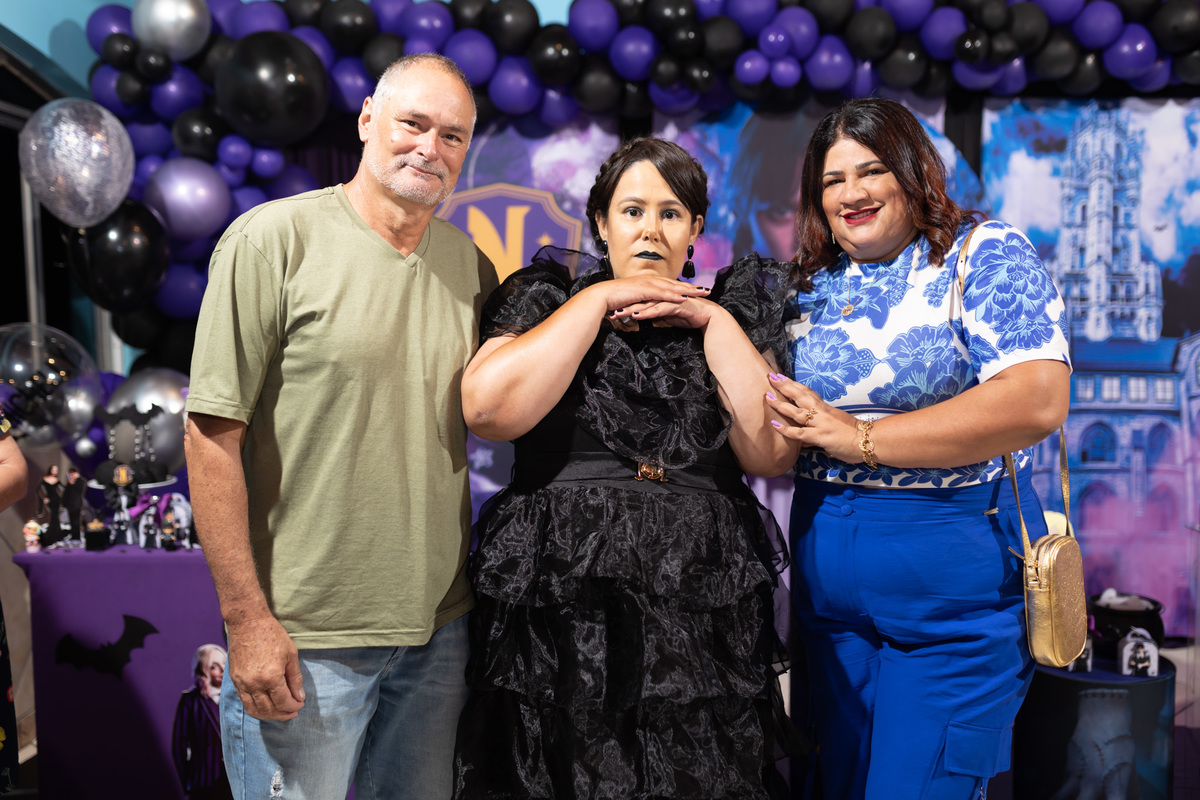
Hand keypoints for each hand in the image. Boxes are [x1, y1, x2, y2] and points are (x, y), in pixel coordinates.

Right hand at [226, 615, 305, 720]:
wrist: (247, 623)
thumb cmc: (272, 635)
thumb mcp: (291, 655)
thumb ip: (295, 678)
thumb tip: (299, 697)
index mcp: (270, 677)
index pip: (283, 702)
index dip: (294, 706)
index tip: (300, 704)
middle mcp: (254, 684)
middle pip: (269, 710)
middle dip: (283, 714)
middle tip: (293, 712)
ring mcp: (242, 683)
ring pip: (254, 710)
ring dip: (268, 715)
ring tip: (280, 713)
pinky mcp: (235, 681)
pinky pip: (244, 701)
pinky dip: (255, 708)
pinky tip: (266, 706)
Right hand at [588, 275, 710, 317]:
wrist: (601, 298)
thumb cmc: (613, 303)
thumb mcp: (632, 305)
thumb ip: (640, 309)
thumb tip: (641, 320)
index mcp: (648, 282)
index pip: (670, 285)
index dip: (685, 288)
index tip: (697, 292)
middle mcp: (650, 280)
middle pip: (676, 284)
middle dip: (692, 287)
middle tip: (707, 290)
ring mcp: (648, 283)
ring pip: (673, 286)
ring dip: (688, 290)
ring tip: (702, 294)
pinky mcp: (645, 289)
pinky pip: (663, 293)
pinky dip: (675, 295)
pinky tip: (686, 298)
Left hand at [615, 296, 720, 329]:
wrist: (708, 317)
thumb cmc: (690, 316)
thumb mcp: (669, 319)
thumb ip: (659, 317)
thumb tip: (650, 322)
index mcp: (661, 298)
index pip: (641, 301)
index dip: (627, 306)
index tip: (614, 313)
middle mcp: (664, 296)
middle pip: (641, 301)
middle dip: (625, 307)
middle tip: (611, 313)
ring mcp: (670, 299)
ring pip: (647, 304)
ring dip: (633, 309)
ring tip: (620, 315)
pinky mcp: (676, 304)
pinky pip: (659, 308)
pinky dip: (648, 312)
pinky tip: (638, 316)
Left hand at [764, 373, 860, 462]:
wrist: (870, 441)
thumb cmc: (854, 435)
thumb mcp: (836, 424)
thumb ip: (821, 425)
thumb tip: (808, 432)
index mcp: (826, 408)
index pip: (808, 392)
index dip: (794, 384)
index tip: (782, 377)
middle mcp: (822, 413)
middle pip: (800, 396)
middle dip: (785, 386)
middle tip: (771, 377)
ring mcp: (821, 424)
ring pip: (797, 412)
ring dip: (781, 404)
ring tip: (767, 397)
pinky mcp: (821, 436)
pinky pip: (800, 433)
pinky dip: (786, 430)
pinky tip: (774, 425)